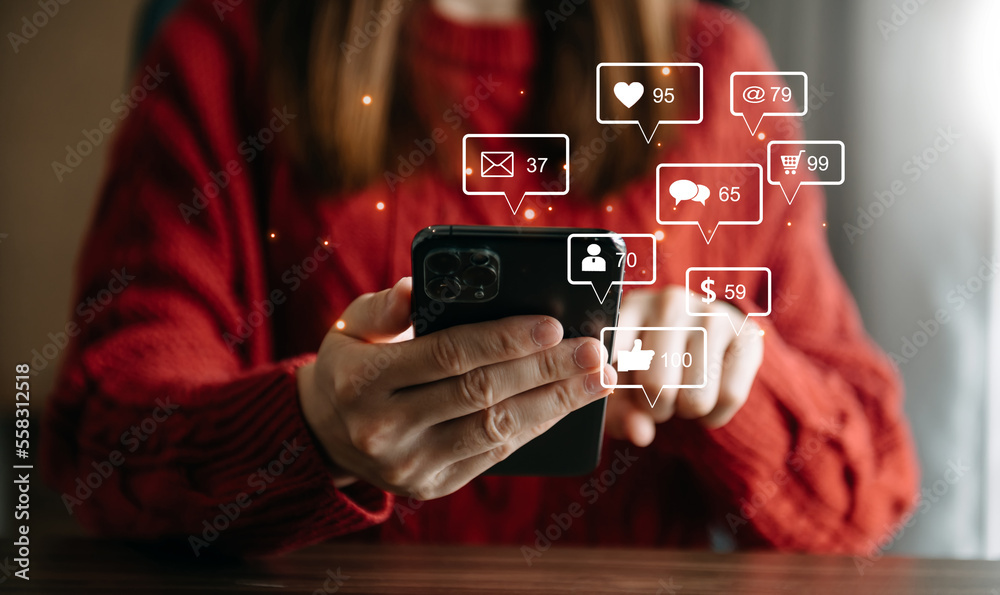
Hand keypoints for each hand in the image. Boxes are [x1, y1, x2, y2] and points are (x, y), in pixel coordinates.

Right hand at [297, 277, 616, 499]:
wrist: (327, 432)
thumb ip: (384, 307)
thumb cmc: (352, 363)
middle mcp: (384, 429)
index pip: (447, 355)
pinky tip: (566, 404)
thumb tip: (418, 288)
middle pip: (481, 393)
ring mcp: (410, 464)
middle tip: (593, 350)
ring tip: (598, 379)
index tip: (552, 324)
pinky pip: (495, 453)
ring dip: (556, 403)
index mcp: (364, 380)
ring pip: (496, 429)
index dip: (504, 339)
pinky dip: (536, 427)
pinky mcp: (432, 484)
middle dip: (546, 370)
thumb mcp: (352, 326)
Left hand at [605, 285, 763, 446]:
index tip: (612, 391)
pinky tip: (708, 398)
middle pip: (657, 386)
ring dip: (685, 411)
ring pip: (696, 397)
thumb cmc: (650, 363)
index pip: (612, 349)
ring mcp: (712, 314)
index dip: (609, 380)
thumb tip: (640, 433)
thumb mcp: (624, 382)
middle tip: (656, 399)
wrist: (704, 340)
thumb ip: (620, 411)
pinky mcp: (747, 335)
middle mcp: (670, 302)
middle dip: (654, 408)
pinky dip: (715, 414)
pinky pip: (730, 397)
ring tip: (682, 392)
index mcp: (630, 306)